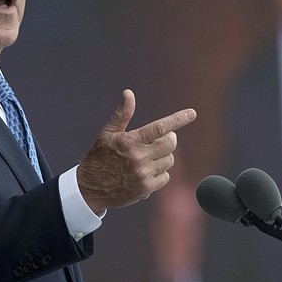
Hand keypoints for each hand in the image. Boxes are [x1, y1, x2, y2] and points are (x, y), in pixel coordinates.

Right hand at [77, 89, 196, 214]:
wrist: (89, 188)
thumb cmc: (100, 156)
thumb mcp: (108, 133)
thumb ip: (122, 114)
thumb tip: (129, 93)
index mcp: (129, 141)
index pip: (159, 127)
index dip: (177, 119)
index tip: (192, 113)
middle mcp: (137, 157)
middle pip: (170, 144)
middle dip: (170, 139)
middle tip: (163, 139)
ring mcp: (142, 174)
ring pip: (169, 160)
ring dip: (163, 157)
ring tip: (149, 158)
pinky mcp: (145, 188)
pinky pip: (165, 177)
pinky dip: (160, 173)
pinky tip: (147, 172)